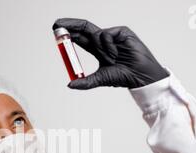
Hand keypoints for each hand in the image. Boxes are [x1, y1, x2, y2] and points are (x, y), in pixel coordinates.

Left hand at [52, 18, 168, 88]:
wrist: (140, 76)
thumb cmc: (124, 77)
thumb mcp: (100, 79)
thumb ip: (85, 82)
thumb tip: (70, 85)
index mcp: (97, 49)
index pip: (79, 38)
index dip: (68, 34)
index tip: (56, 31)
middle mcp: (103, 41)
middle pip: (83, 28)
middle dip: (70, 25)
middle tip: (58, 24)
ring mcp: (112, 35)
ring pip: (95, 33)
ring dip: (99, 48)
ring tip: (110, 59)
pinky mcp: (121, 32)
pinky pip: (106, 34)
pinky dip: (107, 45)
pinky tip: (115, 54)